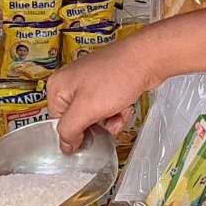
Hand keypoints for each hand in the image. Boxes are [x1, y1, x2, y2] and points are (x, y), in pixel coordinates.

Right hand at [44, 35, 152, 152]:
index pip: (58, 123)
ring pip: (96, 117)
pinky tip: (127, 105)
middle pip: (78, 120)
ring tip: (121, 110)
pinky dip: (119, 111)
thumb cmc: (116, 79)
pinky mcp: (107, 85)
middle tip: (109, 121)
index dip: (75, 134)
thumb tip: (65, 146)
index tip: (90, 139)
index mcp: (58, 86)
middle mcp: (70, 83)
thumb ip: (70, 130)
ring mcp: (90, 83)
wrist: (147, 59)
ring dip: (111, 120)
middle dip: (97, 126)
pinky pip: (108, 108)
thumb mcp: (87, 109)